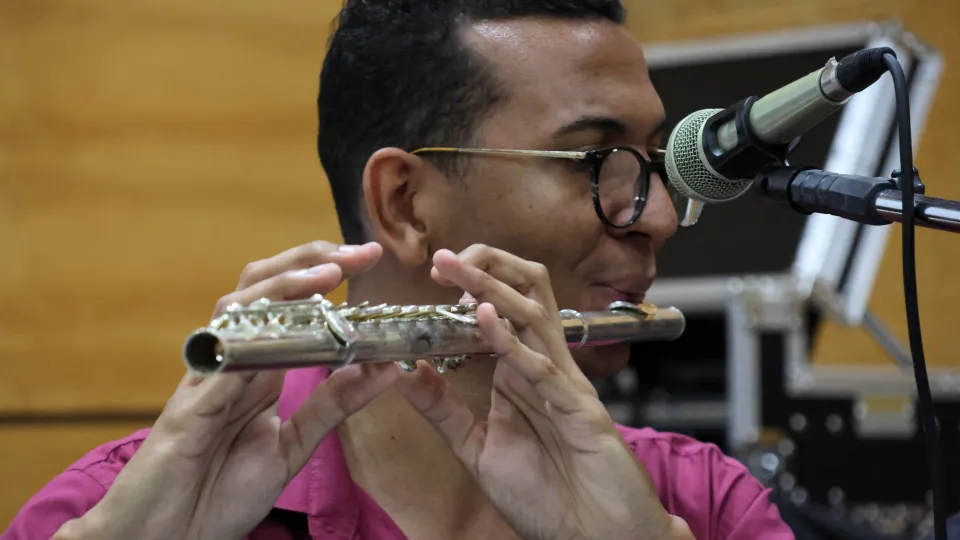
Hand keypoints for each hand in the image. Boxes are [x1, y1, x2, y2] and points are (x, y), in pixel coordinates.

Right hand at [56, 242, 397, 539]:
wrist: (165, 538)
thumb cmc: (219, 492)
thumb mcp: (292, 447)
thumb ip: (332, 408)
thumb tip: (383, 368)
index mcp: (256, 367)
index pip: (286, 301)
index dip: (323, 273)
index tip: (368, 259)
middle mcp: (229, 362)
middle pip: (259, 288)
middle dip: (307, 261)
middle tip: (357, 254)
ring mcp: (205, 382)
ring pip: (235, 313)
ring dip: (282, 289)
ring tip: (326, 276)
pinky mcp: (186, 414)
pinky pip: (219, 371)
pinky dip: (251, 351)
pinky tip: (281, 337)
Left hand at [394, 245, 693, 539]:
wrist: (597, 538)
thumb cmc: (547, 497)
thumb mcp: (477, 450)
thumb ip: (443, 411)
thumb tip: (405, 373)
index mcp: (520, 373)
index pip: (501, 309)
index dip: (471, 283)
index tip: (434, 274)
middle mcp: (543, 368)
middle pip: (523, 296)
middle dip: (486, 268)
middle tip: (443, 257)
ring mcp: (564, 385)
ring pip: (534, 316)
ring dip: (493, 288)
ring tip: (456, 268)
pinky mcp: (580, 410)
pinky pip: (543, 366)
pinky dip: (512, 341)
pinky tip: (484, 319)